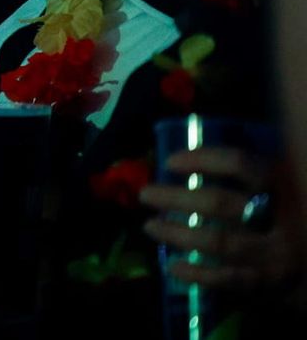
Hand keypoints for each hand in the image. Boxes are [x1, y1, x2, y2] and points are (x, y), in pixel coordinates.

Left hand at [141, 147, 304, 297]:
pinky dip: (197, 274)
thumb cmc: (294, 210)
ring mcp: (275, 253)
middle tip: (146, 194)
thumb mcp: (283, 180)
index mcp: (283, 184)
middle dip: (175, 198)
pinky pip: (227, 279)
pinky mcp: (270, 282)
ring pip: (218, 241)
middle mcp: (280, 218)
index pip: (239, 163)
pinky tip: (173, 266)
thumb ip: (251, 172)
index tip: (169, 161)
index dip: (202, 159)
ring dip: (177, 234)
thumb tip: (197, 156)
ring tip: (150, 227)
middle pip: (218, 203)